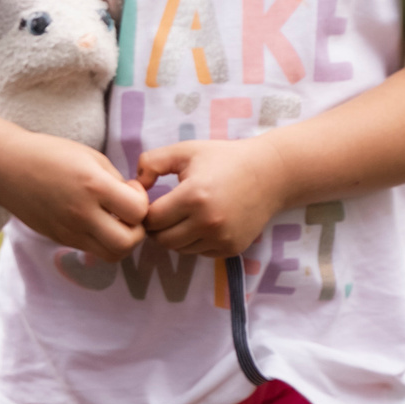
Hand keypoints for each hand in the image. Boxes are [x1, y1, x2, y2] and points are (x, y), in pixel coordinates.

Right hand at [0, 133, 151, 258]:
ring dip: (121, 241)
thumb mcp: (90, 157)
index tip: (129, 189)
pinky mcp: (60, 239)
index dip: (142, 201)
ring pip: (112, 255)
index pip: (138, 211)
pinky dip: (101, 241)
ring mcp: (69, 230)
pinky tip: (95, 221)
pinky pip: (92, 250)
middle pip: (127, 243)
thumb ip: (116, 181)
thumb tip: (133, 201)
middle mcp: (81, 213)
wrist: (7, 167)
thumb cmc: (50, 154)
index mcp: (93, 185)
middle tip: (128, 214)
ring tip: (114, 222)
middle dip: (137, 231)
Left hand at [138, 140, 289, 259]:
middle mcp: (208, 222)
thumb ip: (151, 163)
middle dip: (156, 228)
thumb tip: (135, 186)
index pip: (152, 219)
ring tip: (181, 216)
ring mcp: (222, 239)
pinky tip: (200, 223)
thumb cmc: (223, 159)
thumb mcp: (185, 151)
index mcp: (193, 197)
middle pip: (162, 239)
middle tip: (161, 212)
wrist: (269, 174)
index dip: (146, 211)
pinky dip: (194, 242)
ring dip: (174, 236)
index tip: (150, 202)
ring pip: (179, 249)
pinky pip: (199, 253)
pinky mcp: (231, 248)